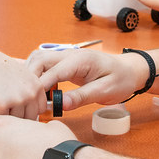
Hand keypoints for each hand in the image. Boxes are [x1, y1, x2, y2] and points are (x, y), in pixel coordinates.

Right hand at [0, 51, 48, 118]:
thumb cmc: (5, 71)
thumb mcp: (27, 77)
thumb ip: (34, 92)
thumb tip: (41, 110)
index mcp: (38, 87)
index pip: (41, 109)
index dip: (31, 109)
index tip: (22, 106)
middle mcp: (30, 94)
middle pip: (29, 116)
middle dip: (20, 114)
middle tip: (10, 105)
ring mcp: (18, 100)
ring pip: (16, 118)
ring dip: (8, 114)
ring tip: (2, 102)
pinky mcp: (3, 104)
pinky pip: (2, 117)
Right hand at [26, 49, 147, 110]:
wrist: (129, 70)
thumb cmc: (120, 79)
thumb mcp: (105, 91)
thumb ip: (82, 97)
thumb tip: (61, 104)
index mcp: (80, 60)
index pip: (53, 70)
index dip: (40, 87)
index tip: (34, 103)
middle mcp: (70, 54)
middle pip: (39, 60)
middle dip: (30, 79)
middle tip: (29, 100)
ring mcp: (66, 57)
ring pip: (38, 60)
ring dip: (32, 77)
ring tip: (33, 97)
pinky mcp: (65, 63)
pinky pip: (44, 66)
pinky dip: (38, 77)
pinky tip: (41, 92)